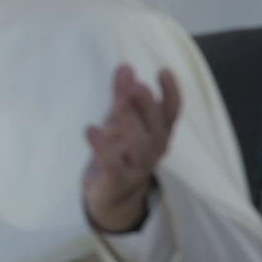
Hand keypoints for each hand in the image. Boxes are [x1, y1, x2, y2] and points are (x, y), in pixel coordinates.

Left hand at [83, 65, 179, 232]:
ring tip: (118, 103)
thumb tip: (125, 66)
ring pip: (140, 147)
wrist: (110, 194)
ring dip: (130, 124)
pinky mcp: (117, 181)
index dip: (171, 93)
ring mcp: (137, 167)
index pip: (171, 113)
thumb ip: (122, 94)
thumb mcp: (121, 120)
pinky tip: (90, 129)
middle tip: (138, 86)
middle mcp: (153, 150)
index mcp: (157, 132)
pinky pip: (113, 166)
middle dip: (148, 107)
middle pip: (156, 128)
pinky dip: (102, 148)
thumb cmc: (120, 150)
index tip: (163, 70)